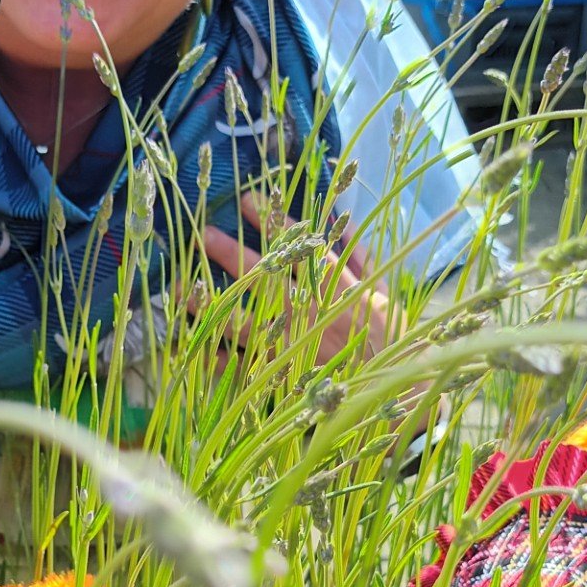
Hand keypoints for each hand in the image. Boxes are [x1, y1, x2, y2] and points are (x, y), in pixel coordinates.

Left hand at [201, 192, 400, 366]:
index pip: (299, 247)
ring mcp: (296, 344)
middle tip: (201, 234)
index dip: (273, 223)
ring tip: (179, 289)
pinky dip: (219, 360)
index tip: (246, 200)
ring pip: (246, 322)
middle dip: (231, 255)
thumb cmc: (398, 339)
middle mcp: (312, 312)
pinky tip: (191, 349)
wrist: (407, 386)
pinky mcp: (290, 374)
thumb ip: (363, 258)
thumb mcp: (387, 292)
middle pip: (265, 279)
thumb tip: (344, 220)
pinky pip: (248, 367)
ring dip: (211, 306)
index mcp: (337, 288)